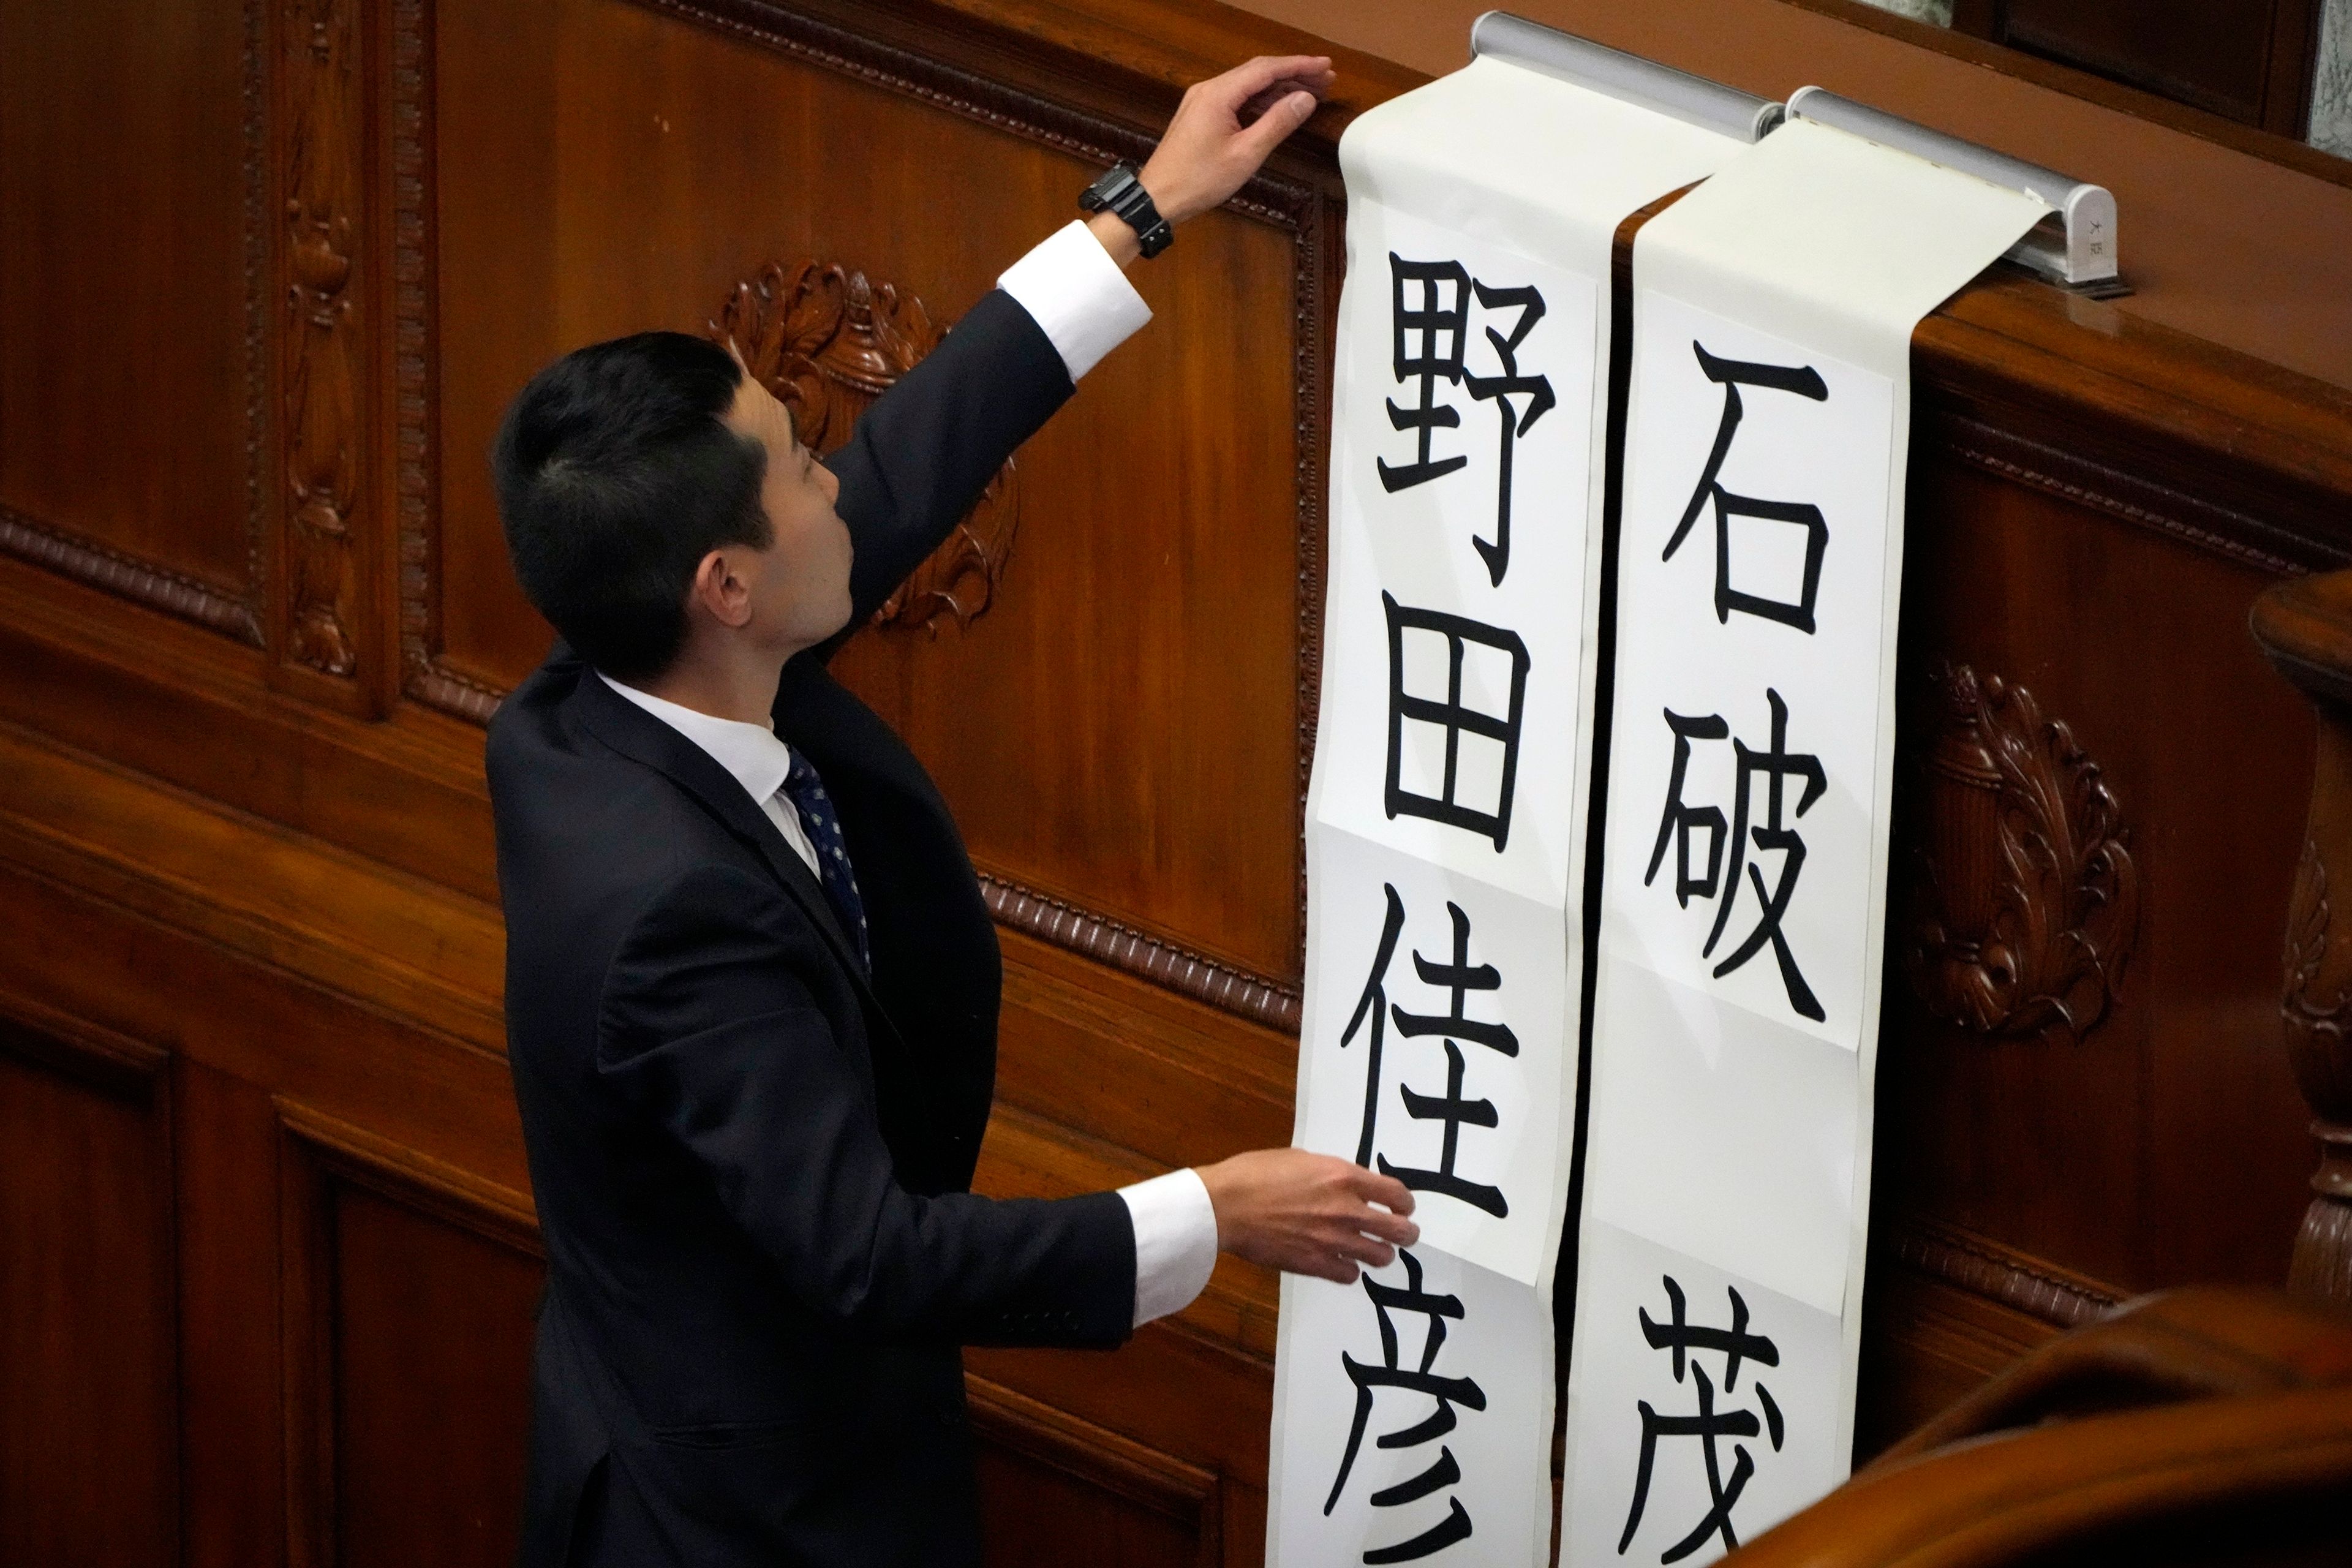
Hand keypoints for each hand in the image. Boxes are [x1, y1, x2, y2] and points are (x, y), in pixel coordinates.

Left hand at [1141, 54, 1333, 225]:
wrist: (1157, 198)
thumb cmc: (1198, 180)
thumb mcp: (1246, 154)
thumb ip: (1277, 123)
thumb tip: (1305, 99)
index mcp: (1218, 94)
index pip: (1266, 69)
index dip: (1299, 65)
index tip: (1325, 66)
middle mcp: (1208, 89)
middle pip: (1258, 72)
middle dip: (1293, 74)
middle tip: (1325, 80)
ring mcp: (1202, 100)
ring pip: (1247, 85)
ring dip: (1278, 88)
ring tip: (1310, 95)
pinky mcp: (1200, 114)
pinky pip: (1236, 98)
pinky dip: (1260, 101)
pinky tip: (1278, 108)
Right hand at [1197, 1147, 1417, 1284]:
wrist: (1225, 1206)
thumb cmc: (1255, 1174)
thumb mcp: (1300, 1159)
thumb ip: (1331, 1174)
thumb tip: (1347, 1184)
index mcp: (1343, 1177)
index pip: (1396, 1194)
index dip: (1405, 1203)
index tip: (1403, 1207)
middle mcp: (1346, 1210)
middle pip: (1399, 1231)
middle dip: (1406, 1233)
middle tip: (1403, 1234)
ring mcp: (1332, 1240)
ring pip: (1380, 1257)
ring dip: (1380, 1253)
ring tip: (1374, 1251)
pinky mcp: (1315, 1265)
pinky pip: (1350, 1274)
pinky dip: (1350, 1269)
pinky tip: (1341, 1262)